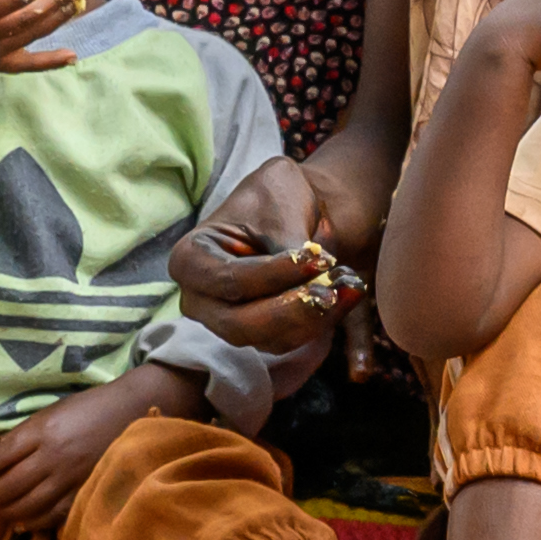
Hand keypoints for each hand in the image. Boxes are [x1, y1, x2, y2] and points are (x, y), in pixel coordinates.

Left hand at [0, 368, 166, 530]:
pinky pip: (53, 514)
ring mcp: (70, 477)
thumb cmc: (88, 408)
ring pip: (27, 504)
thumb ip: (24, 436)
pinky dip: (33, 521)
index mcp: (41, 430)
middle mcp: (52, 456)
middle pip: (9, 485)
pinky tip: (21, 522)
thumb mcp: (51, 412)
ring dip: (4, 511)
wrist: (133, 411)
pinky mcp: (84, 490)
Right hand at [175, 154, 374, 350]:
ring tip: (349, 286)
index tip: (318, 256)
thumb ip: (286, 243)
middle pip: (240, 324)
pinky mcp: (259, 334)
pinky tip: (347, 294)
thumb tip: (311, 280)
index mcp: (190, 259)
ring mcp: (227, 322)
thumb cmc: (275, 198)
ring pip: (268, 339)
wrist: (293, 209)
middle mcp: (200, 299)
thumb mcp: (278, 203)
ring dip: (313, 318)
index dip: (274, 275)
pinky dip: (322, 321)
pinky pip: (289, 341)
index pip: (230, 281)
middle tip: (331, 290)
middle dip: (291, 310)